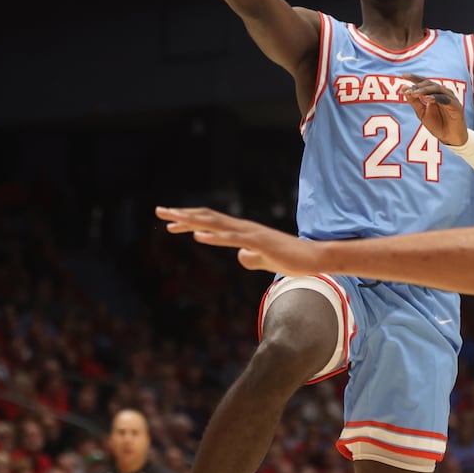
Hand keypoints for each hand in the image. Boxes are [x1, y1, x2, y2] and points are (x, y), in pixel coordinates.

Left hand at [156, 206, 321, 274]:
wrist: (314, 259)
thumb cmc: (291, 259)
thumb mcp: (264, 260)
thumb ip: (252, 257)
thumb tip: (240, 257)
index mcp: (243, 232)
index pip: (211, 222)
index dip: (190, 220)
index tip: (170, 222)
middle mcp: (244, 228)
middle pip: (208, 218)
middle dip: (182, 215)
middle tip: (159, 211)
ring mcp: (251, 234)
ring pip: (216, 224)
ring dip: (192, 221)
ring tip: (171, 219)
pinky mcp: (259, 243)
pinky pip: (233, 239)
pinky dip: (214, 236)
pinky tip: (198, 235)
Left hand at [401, 75, 467, 144]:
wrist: (450, 138)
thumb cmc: (437, 125)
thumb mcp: (421, 113)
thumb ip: (414, 101)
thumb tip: (403, 87)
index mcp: (434, 93)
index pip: (424, 82)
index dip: (414, 78)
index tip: (402, 76)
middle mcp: (443, 93)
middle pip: (430, 84)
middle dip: (418, 86)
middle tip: (409, 91)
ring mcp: (450, 98)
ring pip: (437, 89)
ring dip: (425, 91)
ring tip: (415, 94)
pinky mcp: (456, 106)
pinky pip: (445, 99)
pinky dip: (435, 98)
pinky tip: (427, 99)